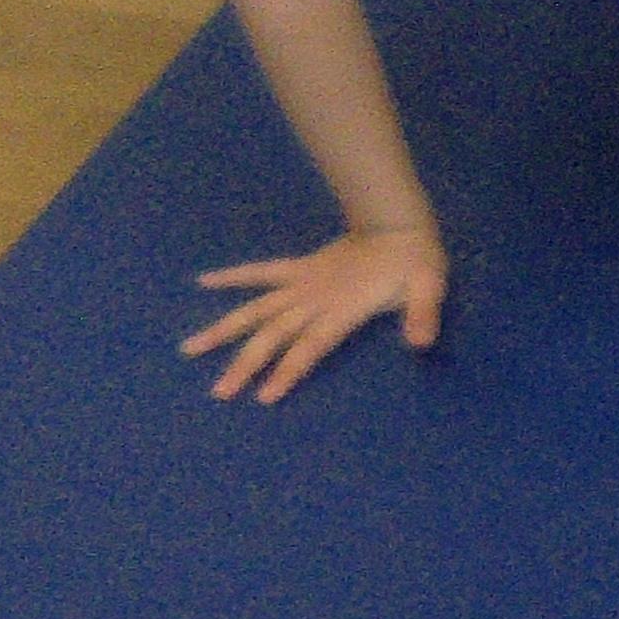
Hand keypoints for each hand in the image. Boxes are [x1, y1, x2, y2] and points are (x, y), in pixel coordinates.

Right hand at [181, 223, 445, 401]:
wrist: (399, 222)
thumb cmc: (415, 261)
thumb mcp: (429, 287)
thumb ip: (423, 315)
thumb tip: (421, 343)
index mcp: (342, 310)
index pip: (309, 346)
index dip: (288, 370)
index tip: (263, 396)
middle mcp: (314, 300)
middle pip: (273, 335)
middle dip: (246, 363)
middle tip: (219, 391)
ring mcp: (302, 282)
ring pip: (256, 309)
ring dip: (223, 328)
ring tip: (189, 348)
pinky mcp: (299, 267)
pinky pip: (260, 272)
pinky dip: (233, 276)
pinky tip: (203, 281)